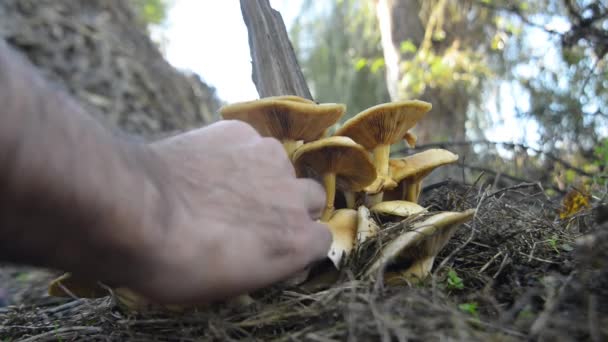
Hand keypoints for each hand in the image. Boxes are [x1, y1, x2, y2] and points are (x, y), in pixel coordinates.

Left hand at [128, 120, 330, 303]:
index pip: (322, 239)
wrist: (138, 210)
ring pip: (280, 164)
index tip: (278, 243)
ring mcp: (269, 157)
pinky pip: (248, 142)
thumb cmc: (179, 264)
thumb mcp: (231, 284)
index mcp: (297, 241)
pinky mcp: (241, 132)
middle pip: (312, 196)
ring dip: (264, 174)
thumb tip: (265, 251)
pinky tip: (205, 164)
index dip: (300, 240)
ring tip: (224, 184)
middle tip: (256, 211)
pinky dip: (234, 152)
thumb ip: (266, 262)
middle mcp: (295, 195)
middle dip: (291, 203)